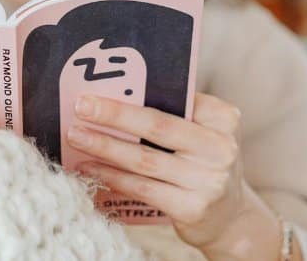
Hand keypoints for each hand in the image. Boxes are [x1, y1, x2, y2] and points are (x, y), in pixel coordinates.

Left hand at [66, 93, 285, 260]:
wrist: (230, 217)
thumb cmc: (204, 163)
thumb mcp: (203, 133)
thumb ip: (175, 113)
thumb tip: (117, 94)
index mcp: (225, 119)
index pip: (178, 99)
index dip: (138, 94)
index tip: (100, 89)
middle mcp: (221, 149)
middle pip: (158, 126)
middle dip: (114, 114)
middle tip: (81, 106)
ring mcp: (209, 181)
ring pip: (145, 160)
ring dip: (105, 146)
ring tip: (76, 136)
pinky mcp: (192, 209)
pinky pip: (143, 188)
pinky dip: (112, 176)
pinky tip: (90, 168)